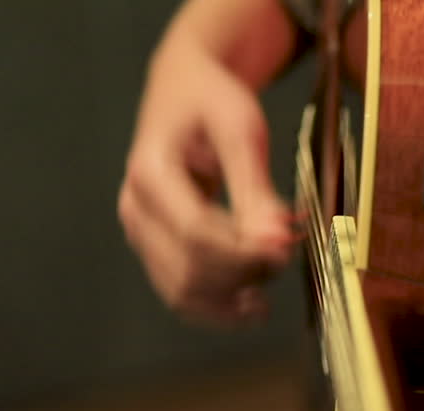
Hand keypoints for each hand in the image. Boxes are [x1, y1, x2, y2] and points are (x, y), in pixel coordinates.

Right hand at [118, 39, 296, 326]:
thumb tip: (274, 241)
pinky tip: (251, 304)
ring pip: (182, 291)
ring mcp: (141, 233)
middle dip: (243, 272)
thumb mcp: (241, 129)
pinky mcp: (155, 248)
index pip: (195, 234)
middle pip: (188, 269)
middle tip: (287, 254)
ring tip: (271, 278)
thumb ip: (255, 187)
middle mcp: (136, 209)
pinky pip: (181, 293)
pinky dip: (217, 307)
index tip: (286, 249)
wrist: (184, 90)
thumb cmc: (210, 101)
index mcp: (150, 173)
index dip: (244, 252)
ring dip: (231, 297)